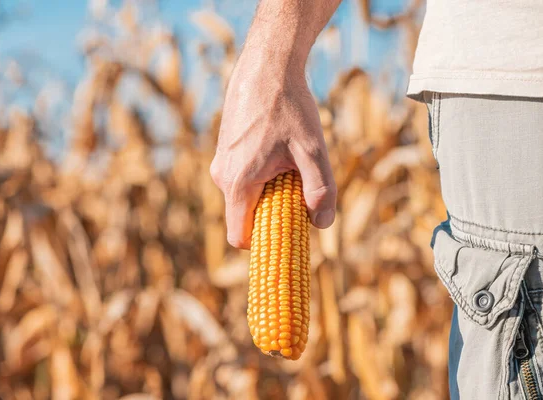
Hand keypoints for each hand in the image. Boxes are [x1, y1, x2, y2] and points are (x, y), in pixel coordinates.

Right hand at [210, 56, 336, 248]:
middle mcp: (223, 176)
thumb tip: (321, 224)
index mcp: (239, 183)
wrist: (267, 65)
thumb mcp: (314, 150)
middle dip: (273, 212)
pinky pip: (242, 176)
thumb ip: (320, 190)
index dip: (264, 244)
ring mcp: (221, 161)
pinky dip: (261, 174)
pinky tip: (277, 148)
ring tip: (289, 160)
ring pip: (246, 194)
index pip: (240, 237)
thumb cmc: (289, 106)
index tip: (287, 235)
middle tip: (298, 188)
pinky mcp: (225, 150)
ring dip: (269, 190)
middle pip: (247, 216)